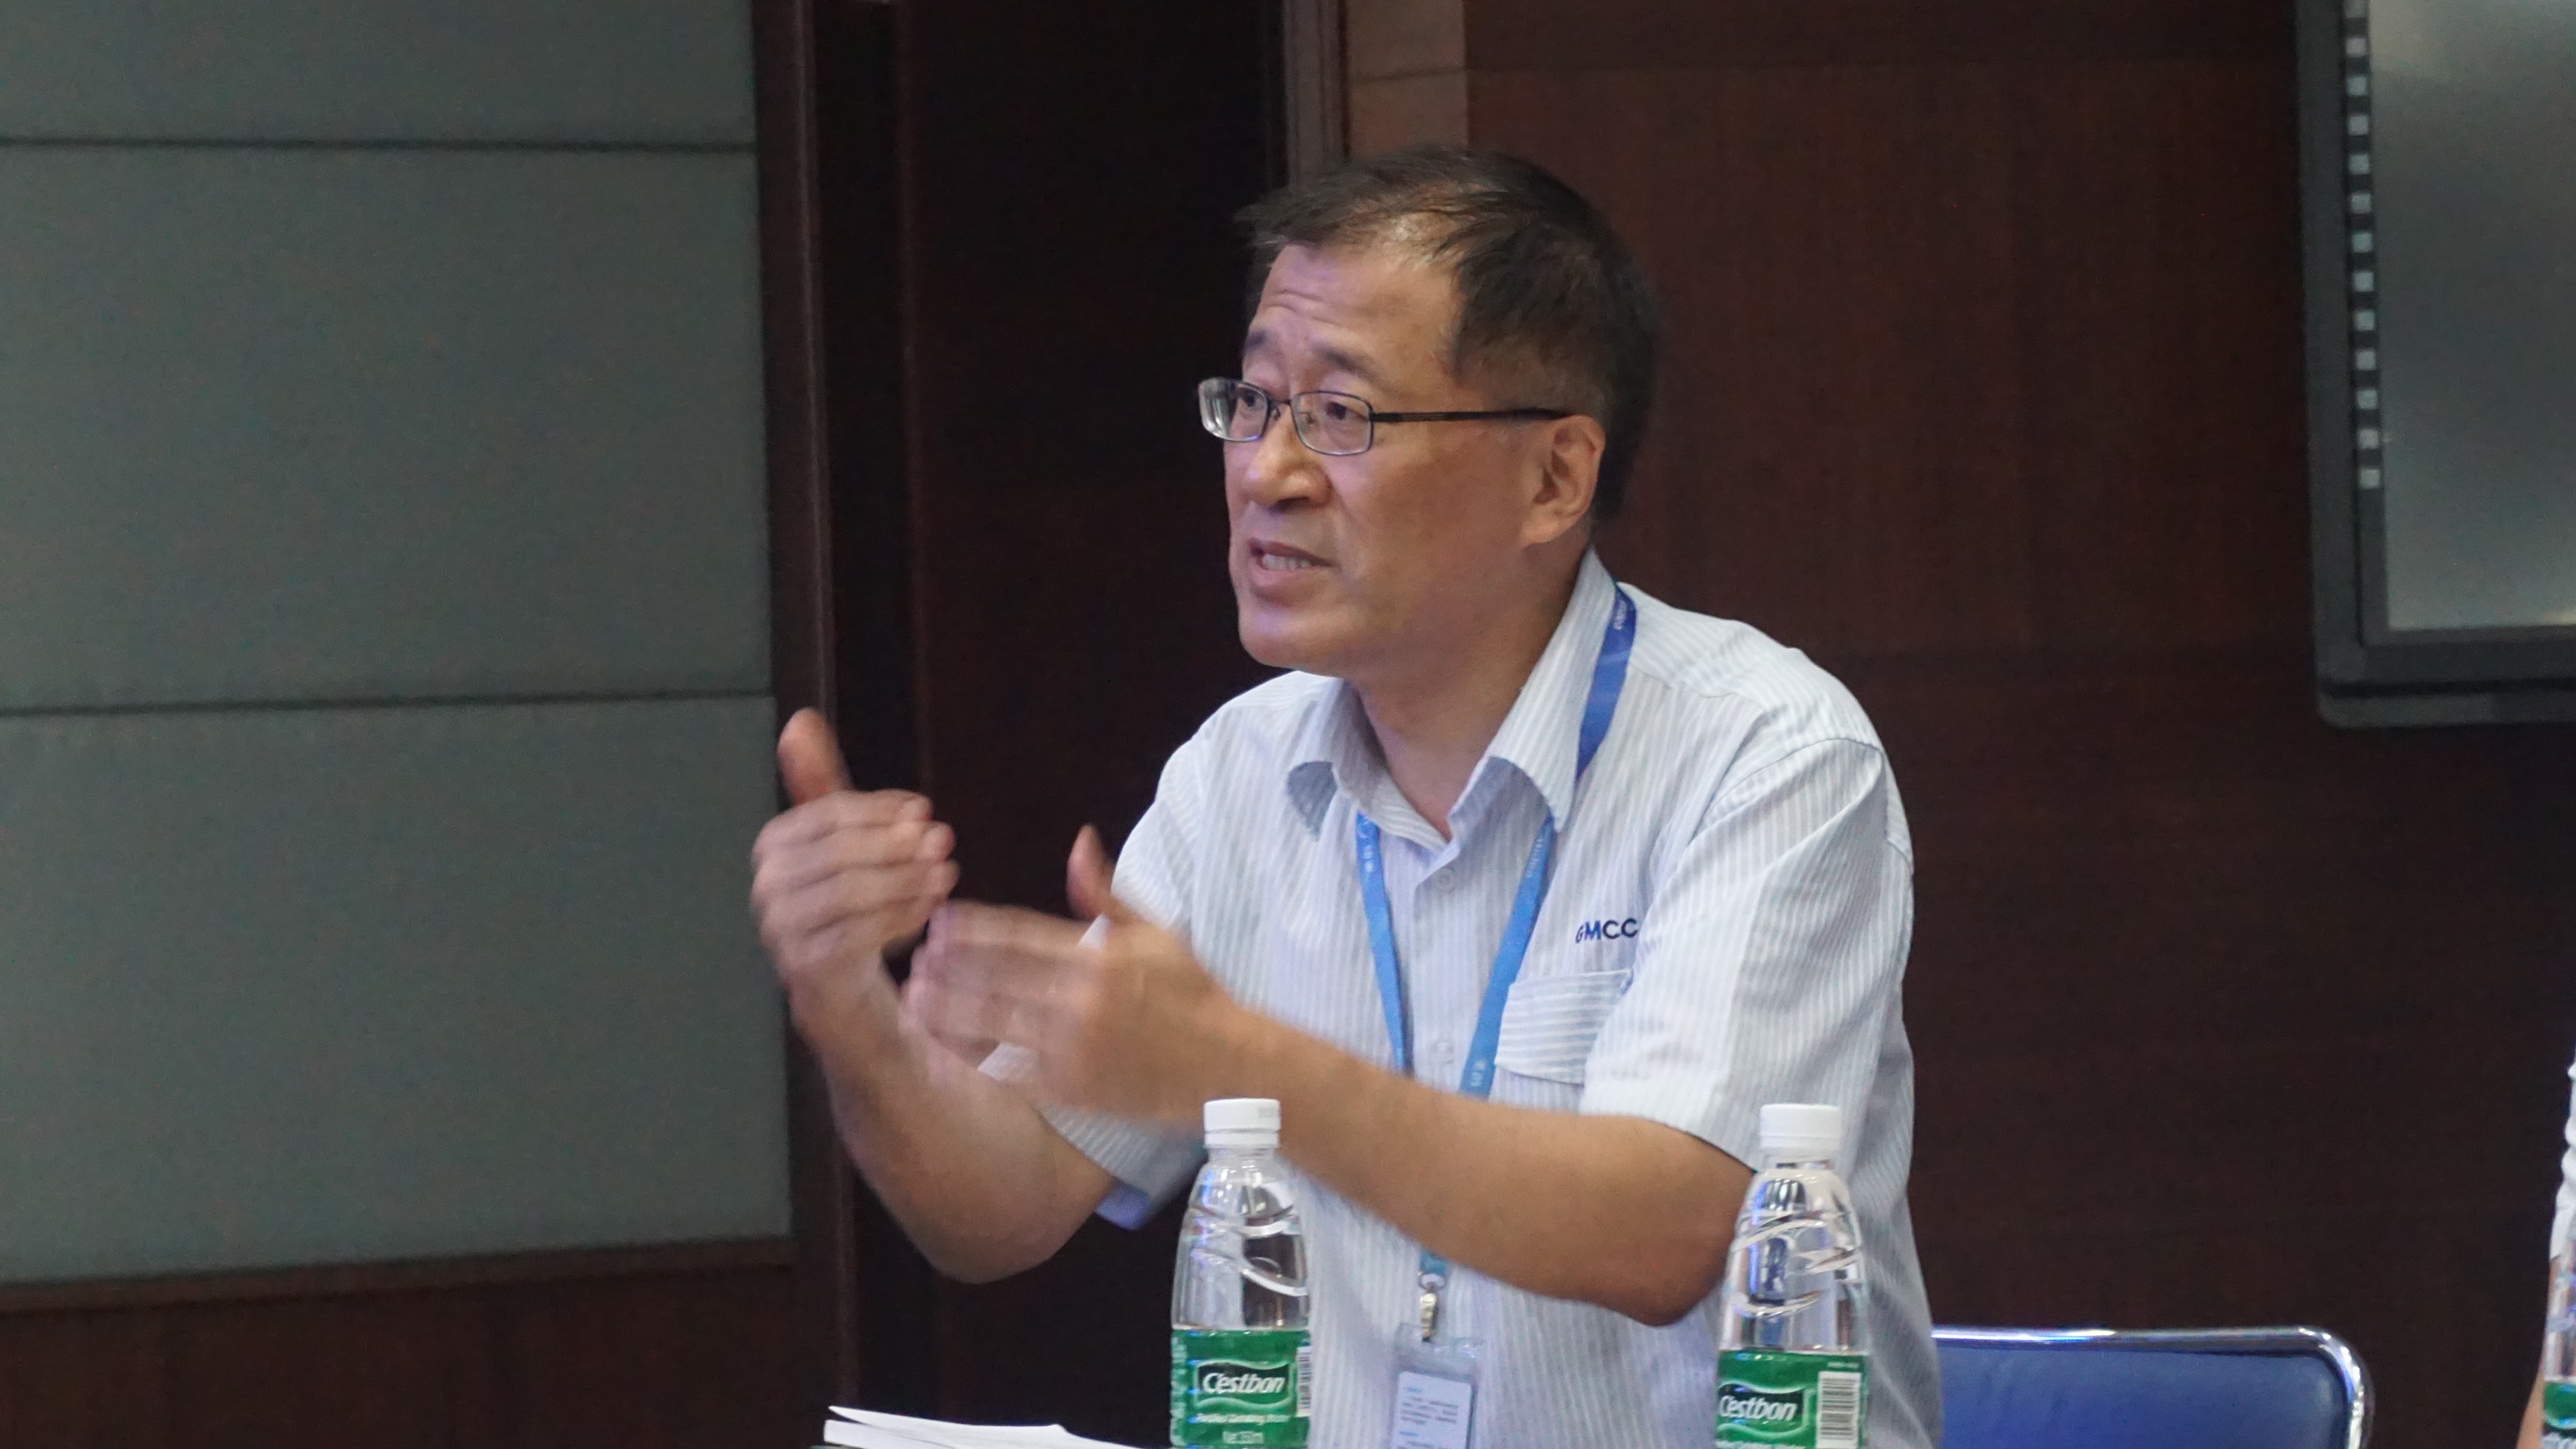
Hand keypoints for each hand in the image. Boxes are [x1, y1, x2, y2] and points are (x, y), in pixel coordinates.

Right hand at [751, 709, 958, 1029]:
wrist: (853, 1002)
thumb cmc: (853, 913)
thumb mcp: (846, 846)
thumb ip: (824, 788)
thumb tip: (799, 722)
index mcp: (772, 853)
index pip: (823, 816)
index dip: (875, 810)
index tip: (921, 809)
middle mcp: (767, 896)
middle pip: (833, 854)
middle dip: (892, 845)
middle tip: (942, 840)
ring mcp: (783, 939)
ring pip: (846, 895)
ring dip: (903, 880)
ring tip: (946, 873)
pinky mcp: (809, 978)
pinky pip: (855, 938)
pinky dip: (899, 919)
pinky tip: (932, 911)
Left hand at [908, 825, 1245, 1122]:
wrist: (1229, 1067)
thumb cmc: (1193, 994)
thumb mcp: (1155, 932)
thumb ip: (1105, 893)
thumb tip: (1077, 842)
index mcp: (1098, 956)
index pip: (1018, 935)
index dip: (973, 928)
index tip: (940, 920)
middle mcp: (1080, 1001)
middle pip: (995, 979)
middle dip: (949, 968)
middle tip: (916, 958)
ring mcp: (1073, 1049)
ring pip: (992, 1027)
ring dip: (948, 1013)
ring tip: (914, 1001)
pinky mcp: (1072, 1090)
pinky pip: (1010, 1073)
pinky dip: (973, 1062)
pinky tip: (943, 1053)